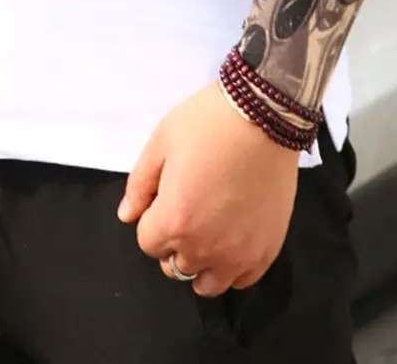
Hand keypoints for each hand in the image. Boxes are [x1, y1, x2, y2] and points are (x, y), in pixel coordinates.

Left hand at [117, 81, 300, 295]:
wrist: (267, 112)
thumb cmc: (211, 122)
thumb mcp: (162, 141)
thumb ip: (139, 184)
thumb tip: (127, 215)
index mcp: (174, 220)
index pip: (148, 243)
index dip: (155, 217)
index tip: (170, 196)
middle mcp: (205, 245)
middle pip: (175, 267)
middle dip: (176, 241)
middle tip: (192, 208)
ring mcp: (240, 250)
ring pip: (208, 283)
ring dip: (204, 262)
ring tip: (213, 229)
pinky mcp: (269, 245)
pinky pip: (245, 278)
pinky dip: (236, 266)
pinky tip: (237, 238)